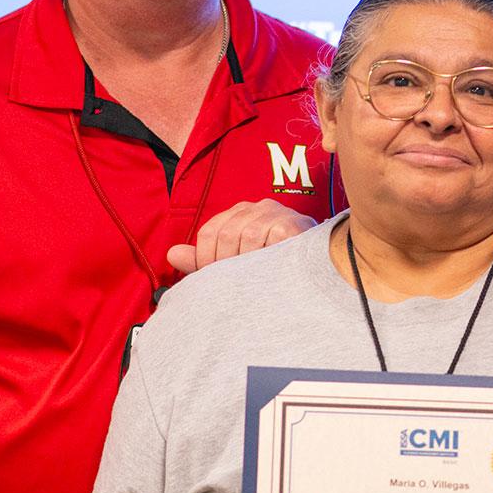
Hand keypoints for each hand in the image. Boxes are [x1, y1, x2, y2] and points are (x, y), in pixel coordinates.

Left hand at [166, 201, 315, 274]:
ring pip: (246, 237)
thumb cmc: (276, 264)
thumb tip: (172, 254)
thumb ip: (206, 258)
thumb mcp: (238, 260)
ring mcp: (275, 213)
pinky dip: (266, 259)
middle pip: (225, 234)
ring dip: (246, 264)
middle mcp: (257, 207)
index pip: (210, 231)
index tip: (211, 279)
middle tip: (234, 285)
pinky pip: (269, 241)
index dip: (205, 258)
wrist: (319, 264)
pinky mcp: (291, 224)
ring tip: (253, 281)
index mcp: (240, 212)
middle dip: (225, 264)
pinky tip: (270, 271)